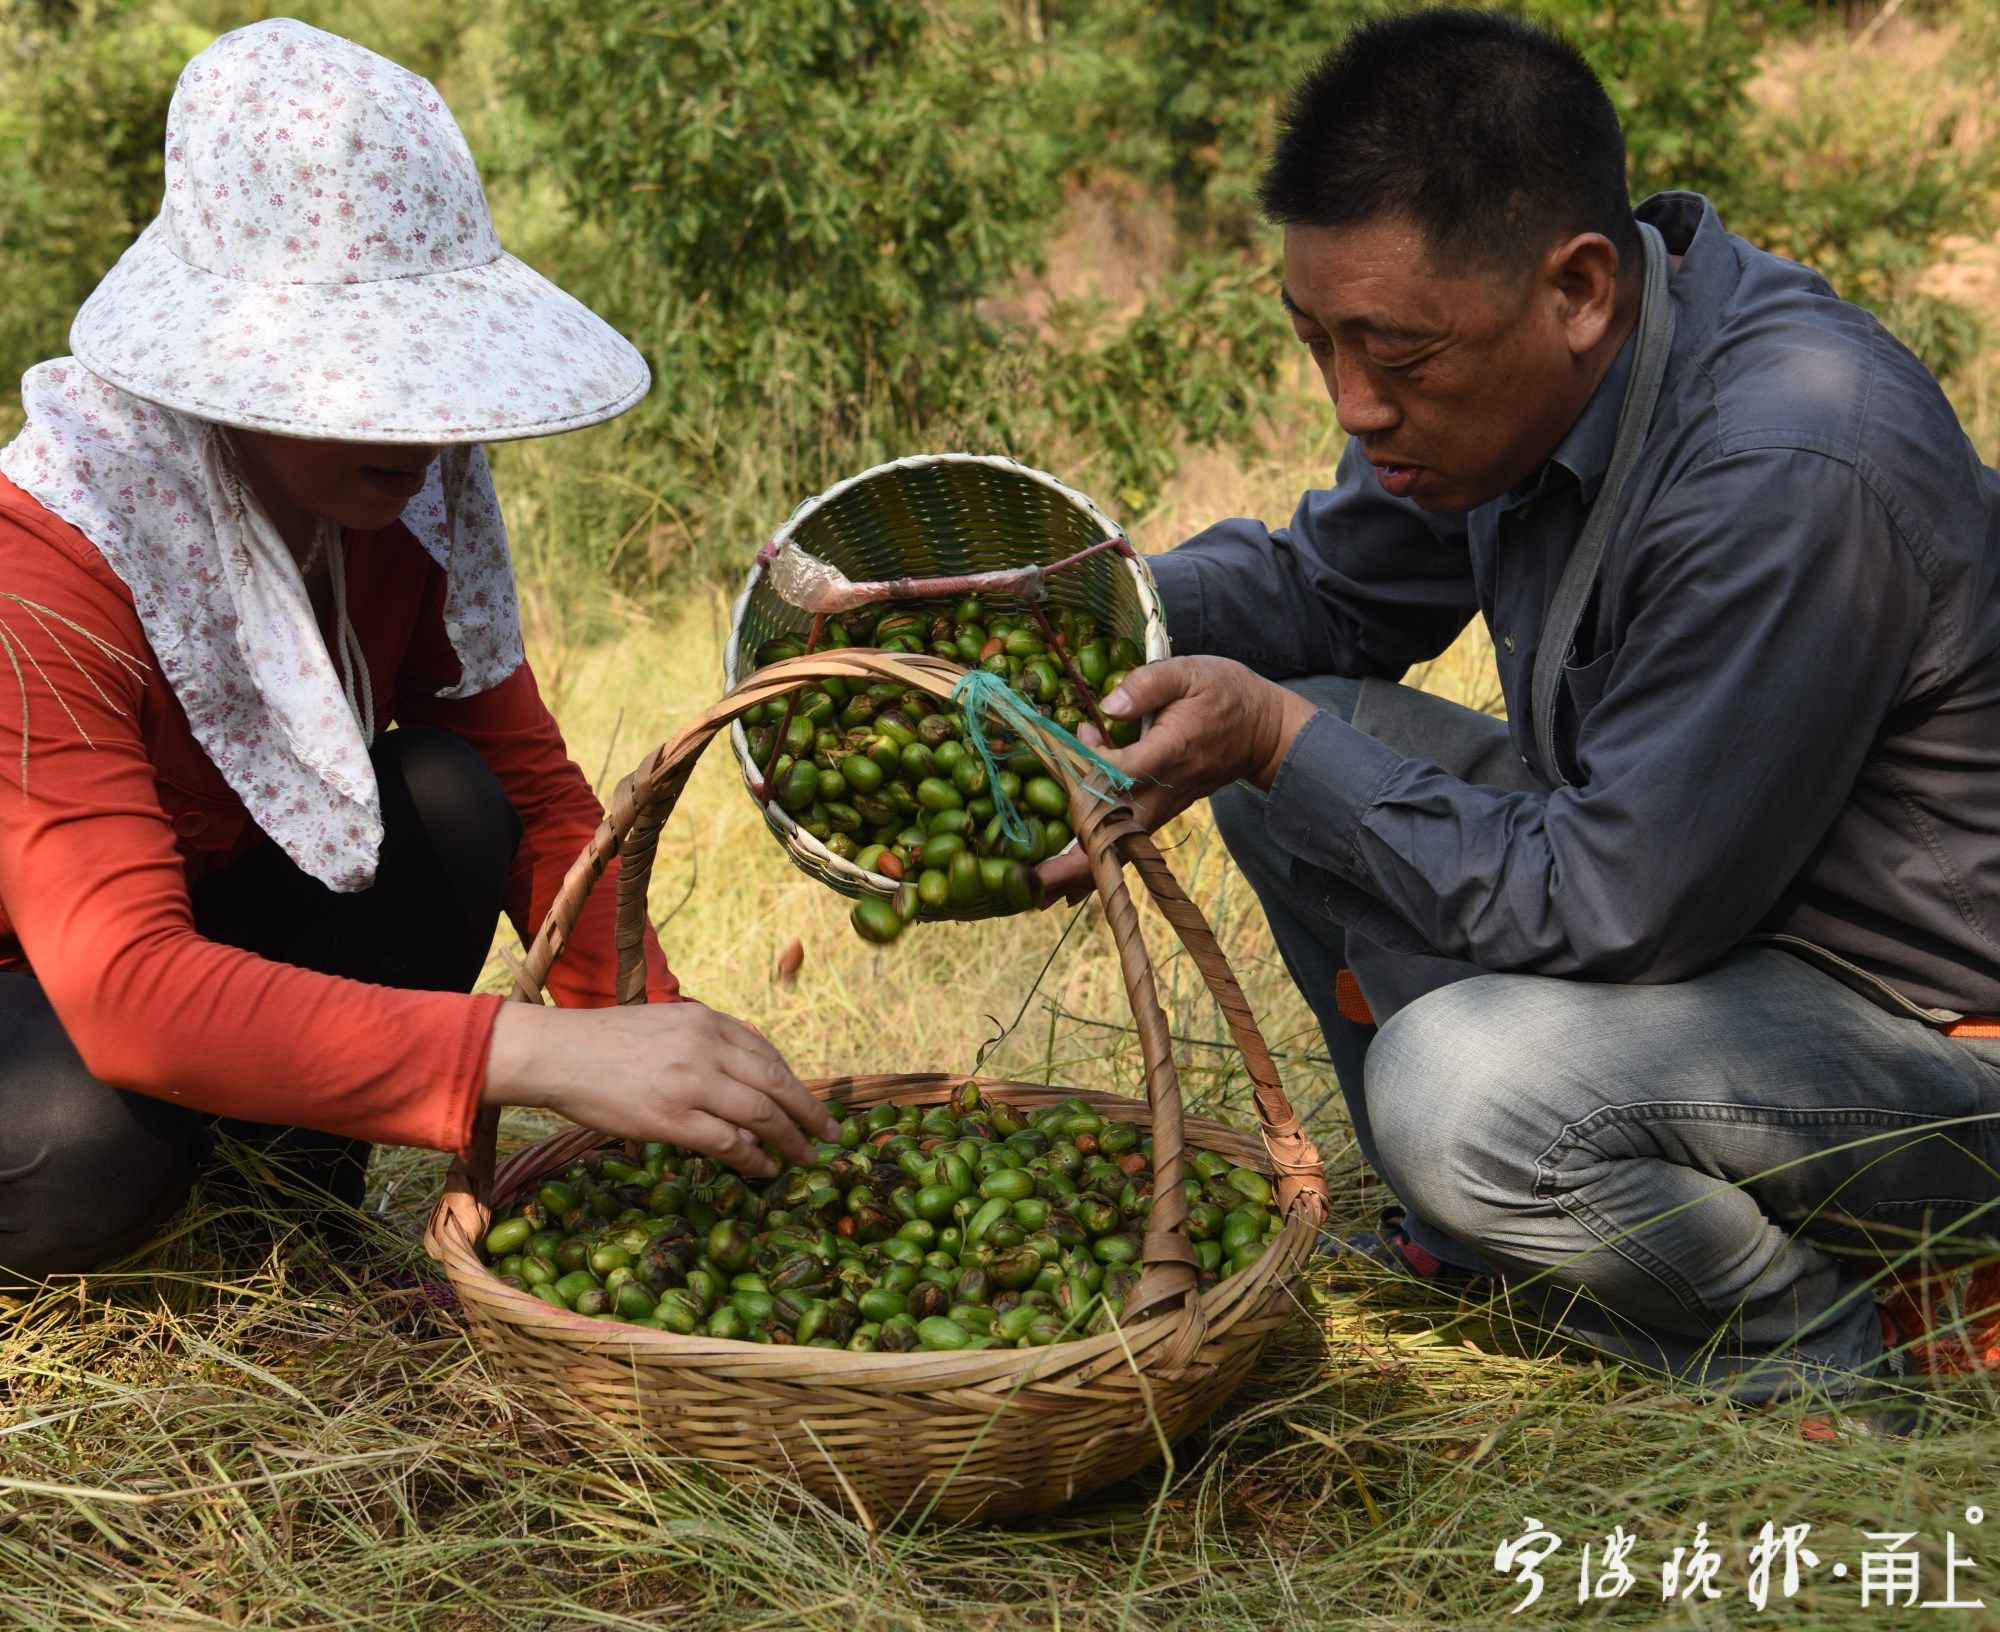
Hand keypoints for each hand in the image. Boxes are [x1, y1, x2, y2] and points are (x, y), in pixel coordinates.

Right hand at [483, 1001, 836, 1177]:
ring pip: (761, 1113)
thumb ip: (707, 1045)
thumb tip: (748, 1084)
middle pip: (776, 1083)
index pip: (767, 1053)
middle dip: (810, 1112)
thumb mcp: (666, 1024)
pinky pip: (729, 1142)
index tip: (808, 1101)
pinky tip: (765, 1169)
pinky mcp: (671, 1118)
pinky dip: (754, 1158)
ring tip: (806, 1156)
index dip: (794, 1082)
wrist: (557, 1052)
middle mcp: (706, 1047)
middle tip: (831, 1133)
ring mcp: (691, 1083)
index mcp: (707, 1021)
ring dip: (791, 1138)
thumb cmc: (606, 1041)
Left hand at [1038, 657, 1316, 903]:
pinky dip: (1099, 862)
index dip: (1088, 768)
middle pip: (1115, 829)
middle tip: (1034, 880)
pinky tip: (1070, 885)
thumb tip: (1107, 705)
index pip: (1120, 773)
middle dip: (1076, 856)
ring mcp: (1164, 807)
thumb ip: (1147, 684)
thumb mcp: (1190, 673)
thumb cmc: (1226, 695)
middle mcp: (1164, 790)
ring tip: (1042, 892)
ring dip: (1083, 869)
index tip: (1076, 739)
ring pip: (1119, 845)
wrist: (1264, 732)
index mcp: (1170, 752)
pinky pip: (1127, 843)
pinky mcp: (1161, 813)